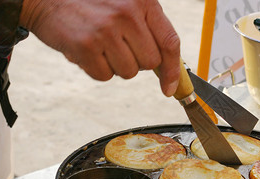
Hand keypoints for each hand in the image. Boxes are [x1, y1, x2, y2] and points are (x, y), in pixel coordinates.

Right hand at [20, 0, 180, 95]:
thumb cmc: (89, 4)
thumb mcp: (125, 4)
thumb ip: (147, 29)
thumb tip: (167, 69)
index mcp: (142, 1)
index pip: (169, 42)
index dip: (173, 71)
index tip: (170, 88)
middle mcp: (127, 13)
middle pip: (150, 63)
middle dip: (136, 61)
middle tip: (118, 46)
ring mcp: (106, 30)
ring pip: (128, 72)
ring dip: (115, 66)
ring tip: (101, 45)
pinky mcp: (86, 46)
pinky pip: (105, 76)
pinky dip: (96, 69)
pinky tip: (88, 50)